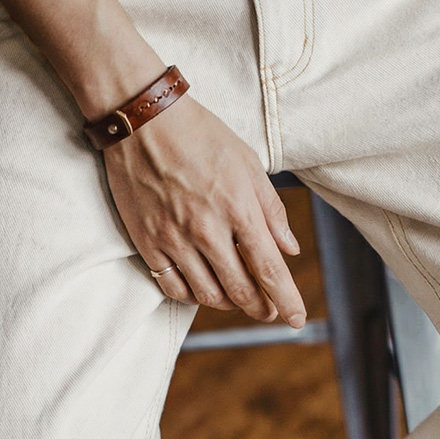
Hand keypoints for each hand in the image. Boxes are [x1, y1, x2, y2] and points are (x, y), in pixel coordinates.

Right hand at [101, 92, 306, 327]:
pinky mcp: (147, 242)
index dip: (286, 300)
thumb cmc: (201, 136)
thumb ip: (272, 210)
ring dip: (228, 304)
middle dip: (260, 308)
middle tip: (268, 311)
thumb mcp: (248, 164)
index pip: (269, 269)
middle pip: (240, 290)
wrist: (142, 119)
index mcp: (238, 208)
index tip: (296, 319)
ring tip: (237, 298)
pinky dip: (192, 296)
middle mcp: (207, 230)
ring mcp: (174, 239)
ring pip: (207, 295)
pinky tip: (202, 289)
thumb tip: (290, 250)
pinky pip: (173, 287)